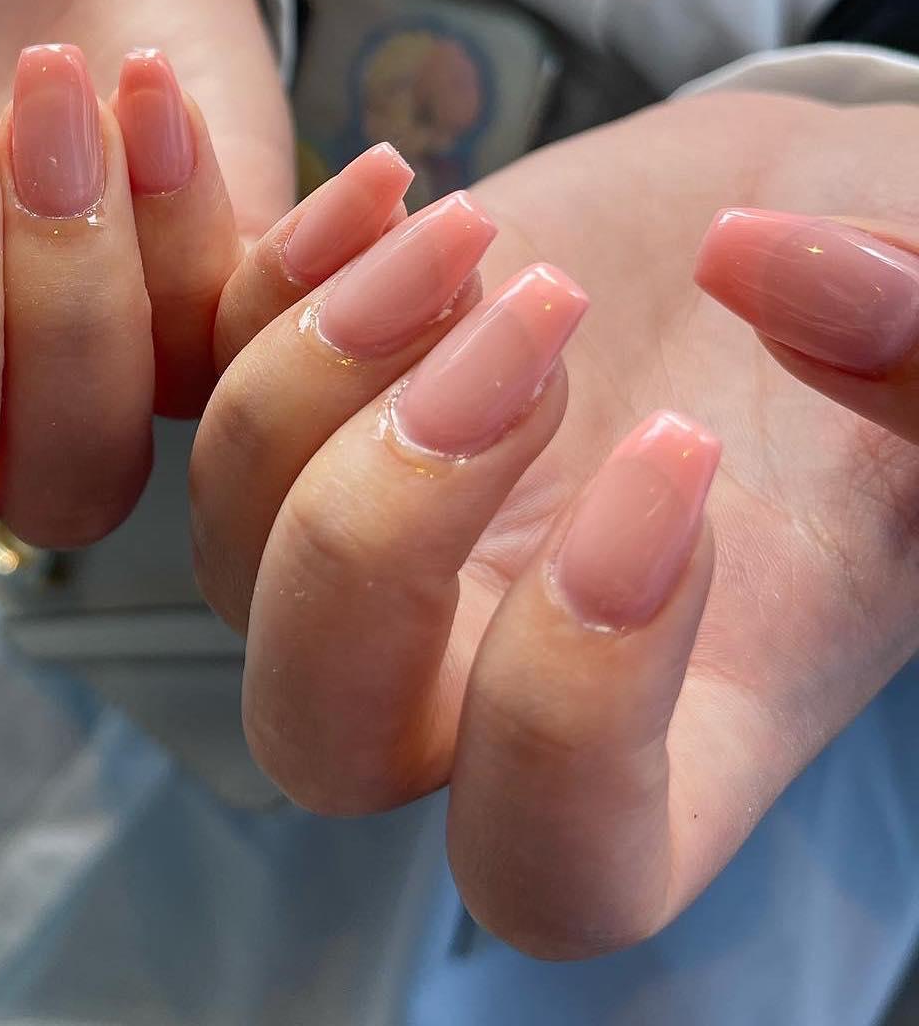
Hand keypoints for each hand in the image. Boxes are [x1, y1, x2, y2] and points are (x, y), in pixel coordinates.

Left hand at [190, 90, 918, 956]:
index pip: (552, 864)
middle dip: (385, 529)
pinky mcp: (320, 394)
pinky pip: (199, 371)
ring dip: (324, 367)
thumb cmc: (893, 323)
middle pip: (319, 727)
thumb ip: (916, 346)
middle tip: (546, 335)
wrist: (786, 226)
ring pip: (229, 534)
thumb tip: (771, 275)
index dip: (570, 719)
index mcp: (673, 724)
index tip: (683, 469)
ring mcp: (383, 530)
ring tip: (471, 231)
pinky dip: (267, 274)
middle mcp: (488, 658)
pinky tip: (393, 182)